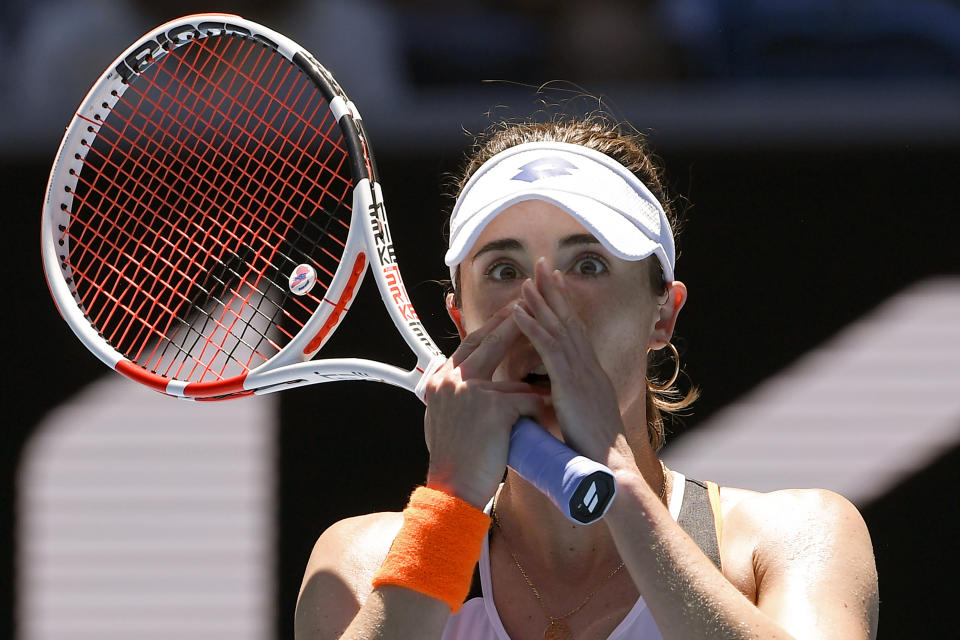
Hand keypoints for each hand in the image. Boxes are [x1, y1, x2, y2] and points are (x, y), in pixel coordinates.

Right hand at [423, 305, 543, 507]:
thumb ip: (458, 396)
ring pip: (511, 374)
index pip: (469, 344)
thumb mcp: (444, 419)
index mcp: (439, 381)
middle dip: (512, 321)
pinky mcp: (491, 406)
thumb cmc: (453, 462)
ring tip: (552, 375)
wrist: (451, 490)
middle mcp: (451, 380)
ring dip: (530, 383)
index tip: (511, 313)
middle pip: (487, 340)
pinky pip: (525, 400)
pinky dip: (537, 410)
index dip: (492, 328)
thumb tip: (474, 384)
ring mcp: (469, 391)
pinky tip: (546, 417)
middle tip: (534, 305)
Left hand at [511, 259, 632, 466]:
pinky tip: (519, 311)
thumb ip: (566, 405)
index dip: (565, 306)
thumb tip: (547, 402)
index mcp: (591, 374)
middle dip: (555, 290)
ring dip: (541, 300)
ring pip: (559, 327)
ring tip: (527, 278)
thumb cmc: (594, 452)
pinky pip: (548, 347)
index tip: (554, 284)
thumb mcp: (580, 421)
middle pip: (570, 319)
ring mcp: (581, 372)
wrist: (609, 466)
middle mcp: (589, 367)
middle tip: (543, 264)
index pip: (576, 331)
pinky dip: (533, 326)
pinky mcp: (570, 383)